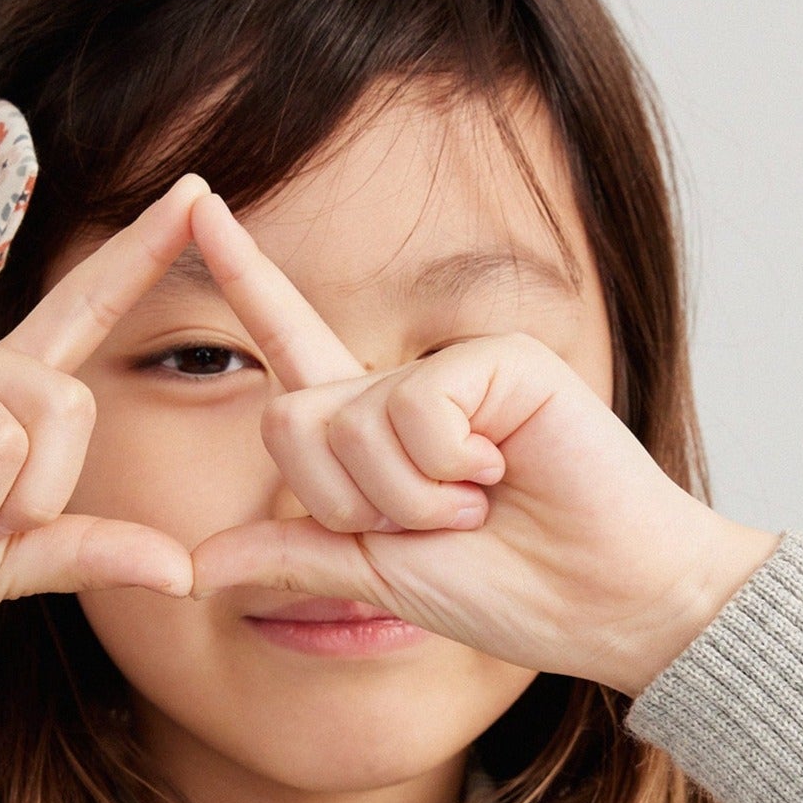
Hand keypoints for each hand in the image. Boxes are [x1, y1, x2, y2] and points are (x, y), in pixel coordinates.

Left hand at [183, 194, 777, 694]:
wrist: (605, 602)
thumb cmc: (512, 588)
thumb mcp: (380, 580)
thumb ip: (296, 559)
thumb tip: (197, 570)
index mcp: (371, 434)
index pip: (290, 346)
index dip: (245, 276)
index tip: (197, 200)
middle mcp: (403, 389)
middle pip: (293, 418)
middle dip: (346, 501)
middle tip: (434, 523)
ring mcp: (453, 369)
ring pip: (351, 422)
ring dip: (406, 497)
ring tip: (477, 505)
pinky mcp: (500, 361)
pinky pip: (414, 409)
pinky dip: (445, 466)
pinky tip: (502, 474)